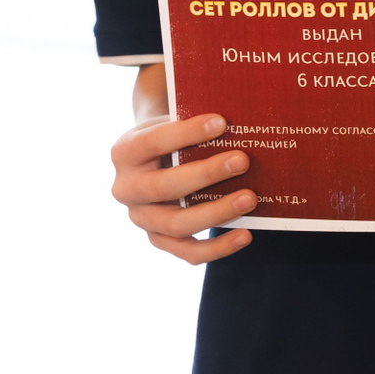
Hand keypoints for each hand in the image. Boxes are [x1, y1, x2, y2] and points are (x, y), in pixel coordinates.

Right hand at [110, 111, 257, 264]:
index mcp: (125, 152)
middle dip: (206, 174)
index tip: (221, 123)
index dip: (187, 133)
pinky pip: (188, 252)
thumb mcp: (171, 122)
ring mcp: (141, 219)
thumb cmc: (171, 137)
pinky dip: (218, 247)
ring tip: (250, 198)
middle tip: (242, 161)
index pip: (154, 142)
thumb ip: (191, 121)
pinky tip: (245, 235)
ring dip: (216, 212)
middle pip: (164, 186)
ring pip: (177, 224)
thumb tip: (234, 125)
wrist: (153, 161)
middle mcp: (126, 189)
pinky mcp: (158, 240)